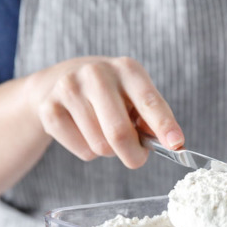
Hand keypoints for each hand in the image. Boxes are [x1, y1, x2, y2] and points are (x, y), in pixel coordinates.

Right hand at [27, 56, 183, 167]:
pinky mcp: (50, 109)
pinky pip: (82, 151)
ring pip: (100, 146)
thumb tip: (171, 144)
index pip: (148, 101)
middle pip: (119, 133)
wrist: (59, 82)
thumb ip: (152, 119)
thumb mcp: (134, 96)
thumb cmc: (110, 95)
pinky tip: (84, 132)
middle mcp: (97, 73)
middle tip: (136, 157)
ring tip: (104, 132)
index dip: (163, 125)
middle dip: (133, 154)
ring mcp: (69, 89)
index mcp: (127, 69)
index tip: (176, 144)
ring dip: (109, 151)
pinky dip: (89, 152)